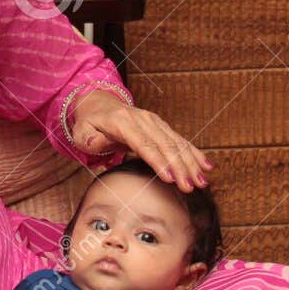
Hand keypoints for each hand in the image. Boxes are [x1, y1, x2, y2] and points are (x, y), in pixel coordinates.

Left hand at [68, 91, 213, 193]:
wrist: (99, 103)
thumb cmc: (90, 122)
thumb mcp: (81, 132)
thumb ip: (89, 140)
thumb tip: (99, 144)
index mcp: (123, 122)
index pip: (144, 145)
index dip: (158, 162)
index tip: (170, 178)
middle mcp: (143, 120)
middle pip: (165, 145)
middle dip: (180, 167)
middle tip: (190, 186)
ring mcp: (154, 122)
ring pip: (176, 143)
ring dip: (191, 163)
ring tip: (202, 181)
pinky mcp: (161, 126)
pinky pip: (180, 140)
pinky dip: (194, 153)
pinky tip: (206, 166)